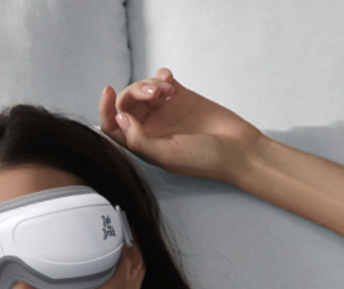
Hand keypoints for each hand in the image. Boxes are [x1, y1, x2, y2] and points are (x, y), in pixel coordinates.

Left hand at [99, 68, 266, 184]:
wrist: (237, 150)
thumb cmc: (203, 159)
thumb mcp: (167, 155)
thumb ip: (140, 140)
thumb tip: (119, 118)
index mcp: (141, 145)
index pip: (113, 127)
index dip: (105, 109)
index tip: (108, 91)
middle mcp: (149, 128)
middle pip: (126, 103)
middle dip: (135, 92)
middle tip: (155, 93)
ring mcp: (164, 111)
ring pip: (142, 89)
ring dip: (150, 83)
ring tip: (168, 89)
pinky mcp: (180, 97)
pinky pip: (162, 79)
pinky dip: (161, 75)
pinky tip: (170, 80)